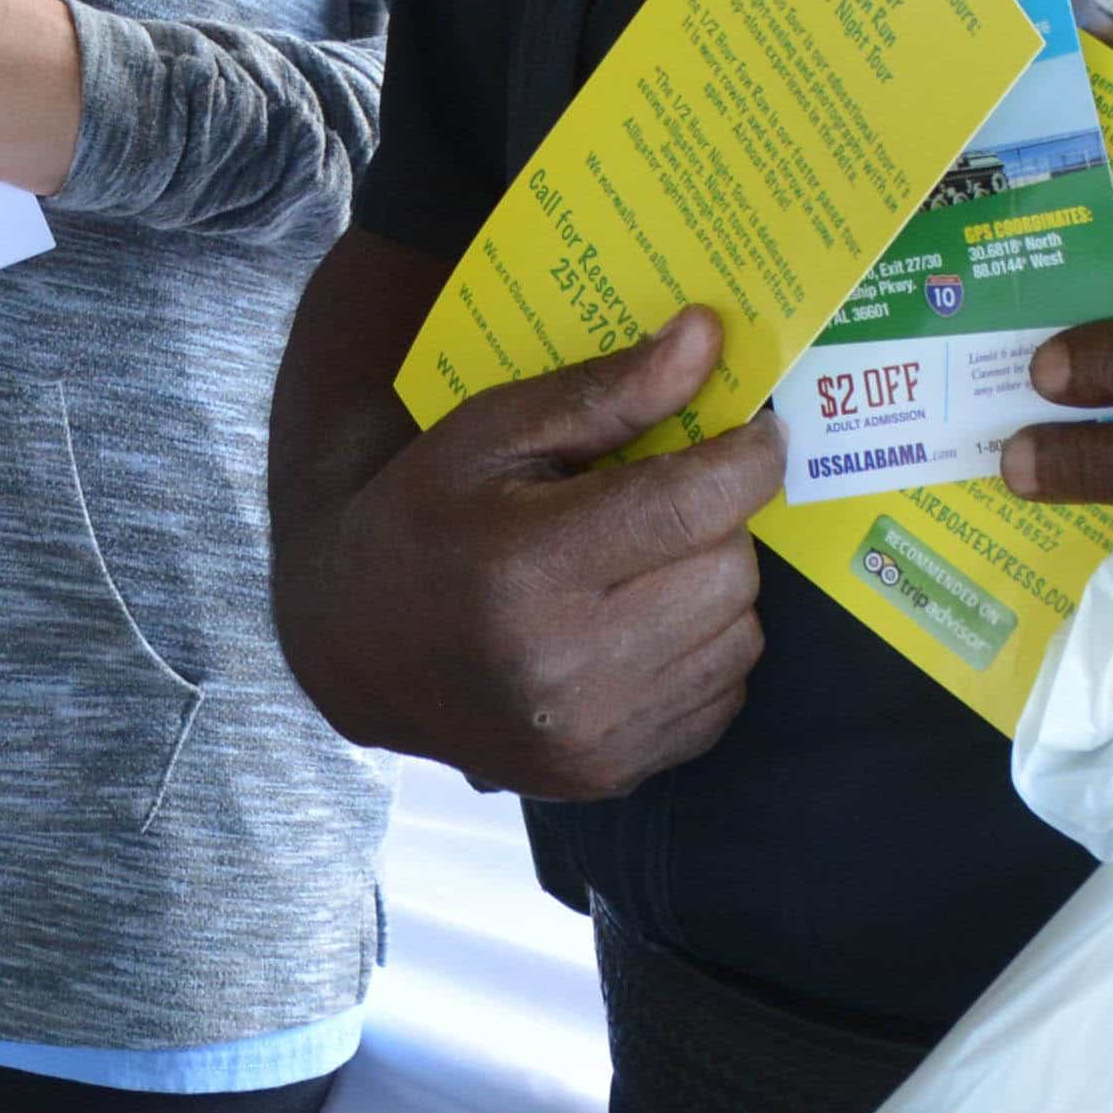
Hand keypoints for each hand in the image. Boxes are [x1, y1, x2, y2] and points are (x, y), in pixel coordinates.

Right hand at [272, 307, 782, 802]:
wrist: (359, 646)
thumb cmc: (426, 518)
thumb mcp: (493, 431)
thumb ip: (607, 391)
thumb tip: (708, 338)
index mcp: (530, 565)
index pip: (695, 505)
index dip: (748, 457)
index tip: (754, 431)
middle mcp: (566, 664)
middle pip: (730, 569)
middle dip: (717, 522)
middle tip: (670, 500)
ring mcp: (593, 732)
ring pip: (740, 634)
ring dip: (712, 586)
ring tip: (647, 563)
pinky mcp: (610, 773)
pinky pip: (723, 695)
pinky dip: (701, 650)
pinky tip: (640, 624)